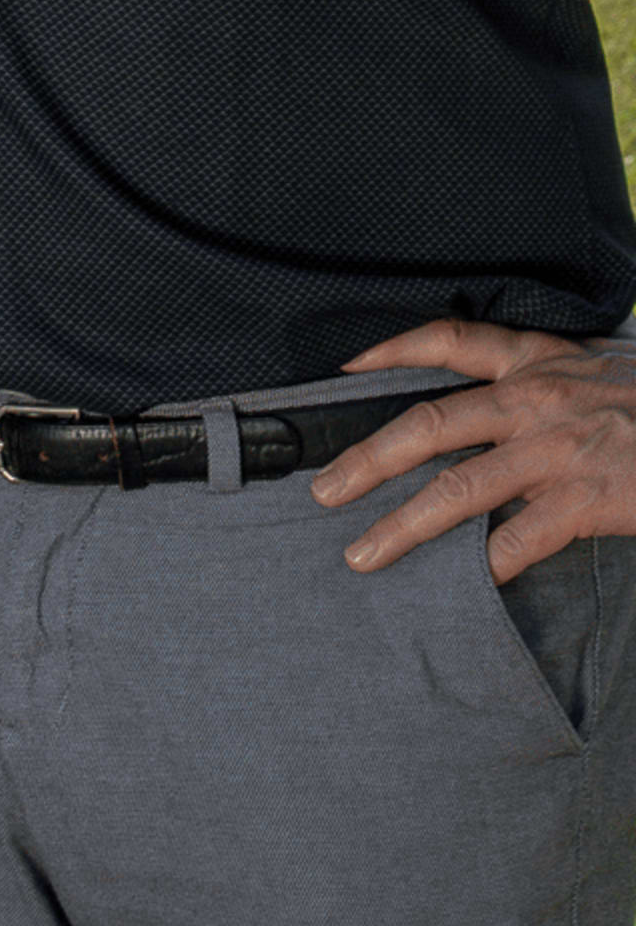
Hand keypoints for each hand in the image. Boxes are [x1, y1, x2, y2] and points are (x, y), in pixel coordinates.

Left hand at [311, 321, 635, 582]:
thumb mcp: (601, 373)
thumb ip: (548, 385)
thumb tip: (495, 410)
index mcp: (539, 364)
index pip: (449, 340)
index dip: (390, 350)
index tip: (344, 368)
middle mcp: (536, 401)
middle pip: (428, 424)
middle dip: (368, 459)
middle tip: (324, 490)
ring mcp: (559, 450)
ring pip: (458, 488)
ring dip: (403, 524)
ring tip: (363, 553)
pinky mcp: (590, 498)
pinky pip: (521, 538)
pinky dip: (488, 564)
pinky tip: (463, 585)